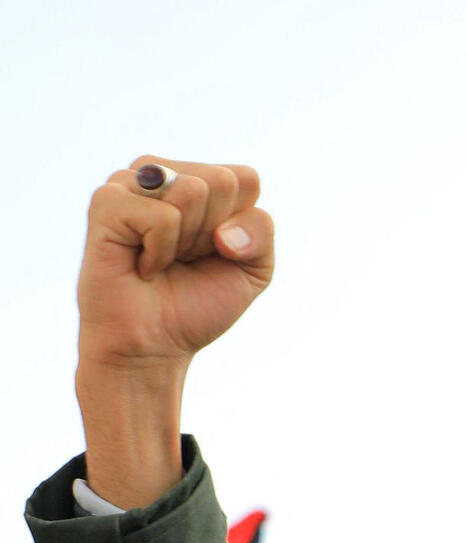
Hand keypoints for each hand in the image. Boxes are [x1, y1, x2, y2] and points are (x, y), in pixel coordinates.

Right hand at [79, 157, 272, 368]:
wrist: (153, 346)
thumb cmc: (197, 305)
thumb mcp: (252, 270)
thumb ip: (260, 231)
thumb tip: (223, 231)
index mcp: (198, 178)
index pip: (246, 178)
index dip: (241, 229)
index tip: (213, 254)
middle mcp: (164, 172)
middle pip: (223, 181)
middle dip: (213, 235)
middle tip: (184, 260)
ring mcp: (131, 181)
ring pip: (193, 191)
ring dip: (187, 243)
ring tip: (162, 261)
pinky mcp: (107, 201)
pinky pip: (163, 217)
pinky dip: (161, 253)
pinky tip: (142, 265)